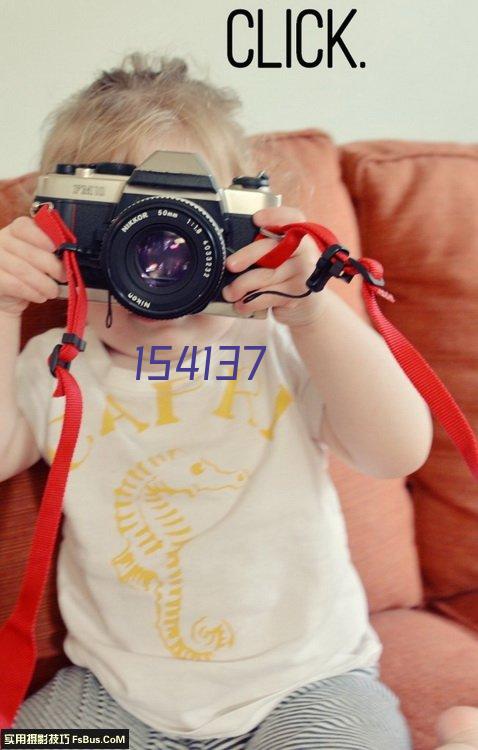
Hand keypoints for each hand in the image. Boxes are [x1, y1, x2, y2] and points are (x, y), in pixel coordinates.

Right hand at [0, 216, 64, 316]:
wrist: (7, 295)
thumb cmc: (28, 272)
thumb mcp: (38, 256)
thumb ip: (50, 250)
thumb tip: (68, 254)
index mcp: (14, 232)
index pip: (23, 226)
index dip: (40, 236)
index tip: (55, 247)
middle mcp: (1, 242)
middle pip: (29, 251)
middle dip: (52, 266)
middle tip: (63, 277)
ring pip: (23, 270)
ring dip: (44, 283)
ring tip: (53, 291)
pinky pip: (16, 285)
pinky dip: (33, 292)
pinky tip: (41, 296)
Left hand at [222, 206, 328, 327]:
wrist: (310, 306)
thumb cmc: (287, 276)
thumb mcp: (282, 257)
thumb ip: (267, 247)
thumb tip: (231, 248)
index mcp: (300, 235)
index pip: (292, 218)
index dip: (274, 216)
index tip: (256, 219)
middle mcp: (306, 250)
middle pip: (272, 248)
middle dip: (247, 256)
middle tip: (230, 265)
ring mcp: (304, 272)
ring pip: (266, 276)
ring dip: (242, 286)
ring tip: (229, 293)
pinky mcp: (299, 293)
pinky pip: (269, 295)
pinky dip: (251, 301)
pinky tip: (241, 304)